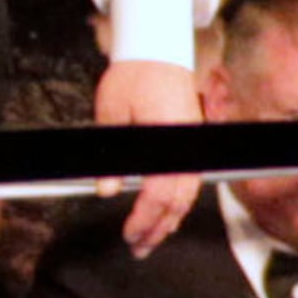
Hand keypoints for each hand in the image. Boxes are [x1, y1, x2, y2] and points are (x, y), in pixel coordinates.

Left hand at [92, 54, 202, 253]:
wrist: (157, 50)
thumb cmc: (134, 75)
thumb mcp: (112, 114)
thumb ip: (111, 156)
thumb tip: (106, 188)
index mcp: (167, 140)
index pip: (158, 194)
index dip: (144, 220)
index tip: (129, 234)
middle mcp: (185, 147)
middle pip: (177, 202)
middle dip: (158, 229)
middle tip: (140, 247)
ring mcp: (191, 145)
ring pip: (188, 196)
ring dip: (170, 220)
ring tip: (153, 238)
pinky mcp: (191, 142)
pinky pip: (190, 182)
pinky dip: (178, 202)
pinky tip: (167, 213)